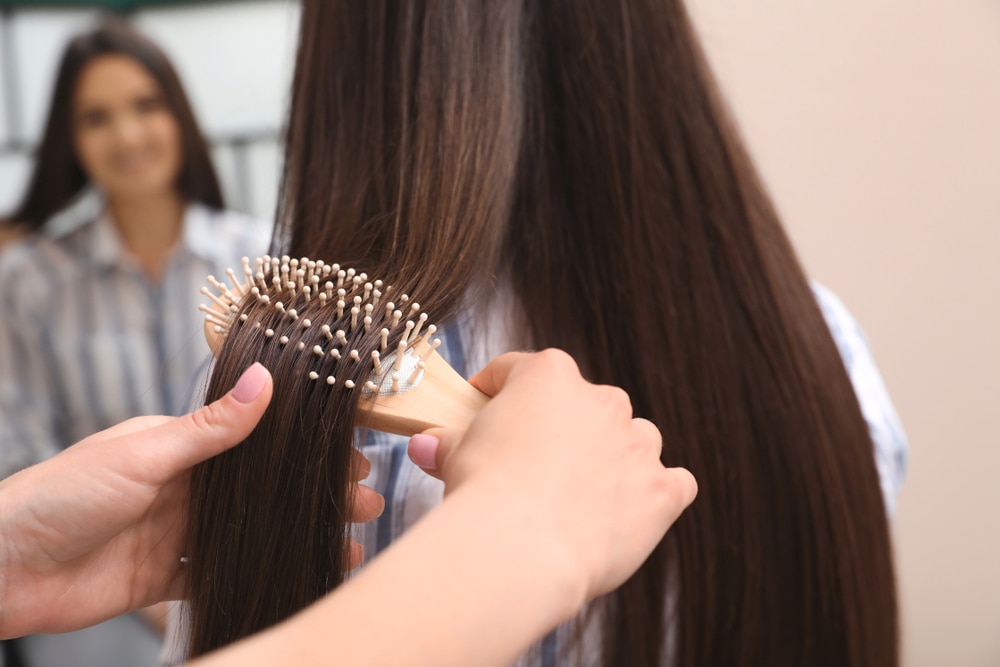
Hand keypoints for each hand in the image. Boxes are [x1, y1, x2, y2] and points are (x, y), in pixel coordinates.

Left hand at [0, 362, 381, 637]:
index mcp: (179, 446)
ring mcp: (177, 532)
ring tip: (350, 541)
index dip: (304, 447)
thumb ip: (209, 428)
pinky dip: (264, 571)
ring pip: (254, 531)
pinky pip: (223, 572)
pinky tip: (302, 573)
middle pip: (265, 488)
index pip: (256, 440)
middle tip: (368, 500)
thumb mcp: (143, 454)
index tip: (353, 452)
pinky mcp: (165, 577)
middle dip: (317, 492)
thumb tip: (265, 381)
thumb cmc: (61, 495)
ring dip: (301, 533)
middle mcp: (185, 487)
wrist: (3, 567)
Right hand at [409, 349, 696, 601]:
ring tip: (584, 494)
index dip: (496, 391)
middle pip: (584, 405)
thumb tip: (426, 445)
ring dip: (615, 458)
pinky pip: (674, 483)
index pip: (517, 370)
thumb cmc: (483, 491)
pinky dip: (658, 494)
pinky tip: (635, 511)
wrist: (520, 545)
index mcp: (549, 375)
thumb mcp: (453, 454)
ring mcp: (637, 443)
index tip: (484, 411)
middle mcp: (601, 399)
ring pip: (634, 439)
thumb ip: (448, 442)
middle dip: (563, 430)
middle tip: (532, 467)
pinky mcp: (662, 489)